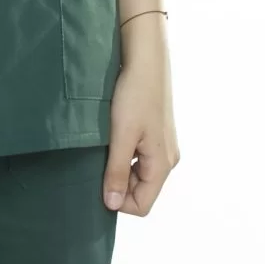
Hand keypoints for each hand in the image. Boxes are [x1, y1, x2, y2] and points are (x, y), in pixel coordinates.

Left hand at [102, 24, 180, 215]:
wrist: (145, 58)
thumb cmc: (134, 94)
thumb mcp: (122, 136)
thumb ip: (117, 171)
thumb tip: (112, 204)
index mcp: (163, 164)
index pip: (142, 205)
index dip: (118, 200)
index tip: (97, 180)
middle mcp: (167, 158)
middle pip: (141, 189)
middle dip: (118, 182)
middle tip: (97, 160)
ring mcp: (162, 144)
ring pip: (139, 172)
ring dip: (119, 165)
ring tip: (104, 144)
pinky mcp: (155, 132)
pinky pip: (139, 155)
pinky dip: (124, 152)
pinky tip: (111, 135)